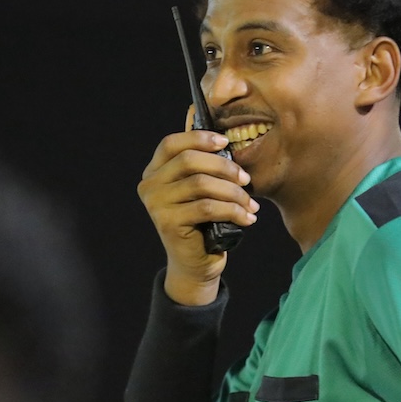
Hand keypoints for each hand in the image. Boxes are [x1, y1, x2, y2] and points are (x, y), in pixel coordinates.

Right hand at [137, 118, 258, 304]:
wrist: (195, 263)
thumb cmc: (203, 222)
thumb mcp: (201, 189)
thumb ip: (203, 165)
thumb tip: (225, 140)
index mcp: (154, 171)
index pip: (171, 143)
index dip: (199, 138)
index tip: (225, 142)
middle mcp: (149, 185)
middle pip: (189, 160)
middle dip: (224, 166)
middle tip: (246, 179)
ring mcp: (156, 204)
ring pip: (201, 183)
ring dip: (233, 192)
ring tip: (250, 203)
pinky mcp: (168, 222)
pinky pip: (207, 208)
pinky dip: (233, 210)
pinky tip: (247, 218)